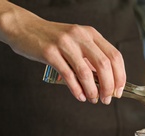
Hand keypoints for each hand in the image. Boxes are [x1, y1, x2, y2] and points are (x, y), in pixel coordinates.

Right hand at [0, 3, 125, 103]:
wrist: (24, 28)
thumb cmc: (53, 39)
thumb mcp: (78, 43)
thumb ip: (91, 59)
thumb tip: (107, 82)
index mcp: (91, 34)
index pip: (115, 56)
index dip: (120, 76)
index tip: (119, 90)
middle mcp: (80, 36)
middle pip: (104, 65)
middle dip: (109, 86)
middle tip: (107, 98)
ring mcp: (65, 43)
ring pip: (86, 72)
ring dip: (92, 90)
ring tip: (93, 99)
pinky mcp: (49, 52)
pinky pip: (68, 75)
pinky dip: (76, 89)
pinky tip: (80, 96)